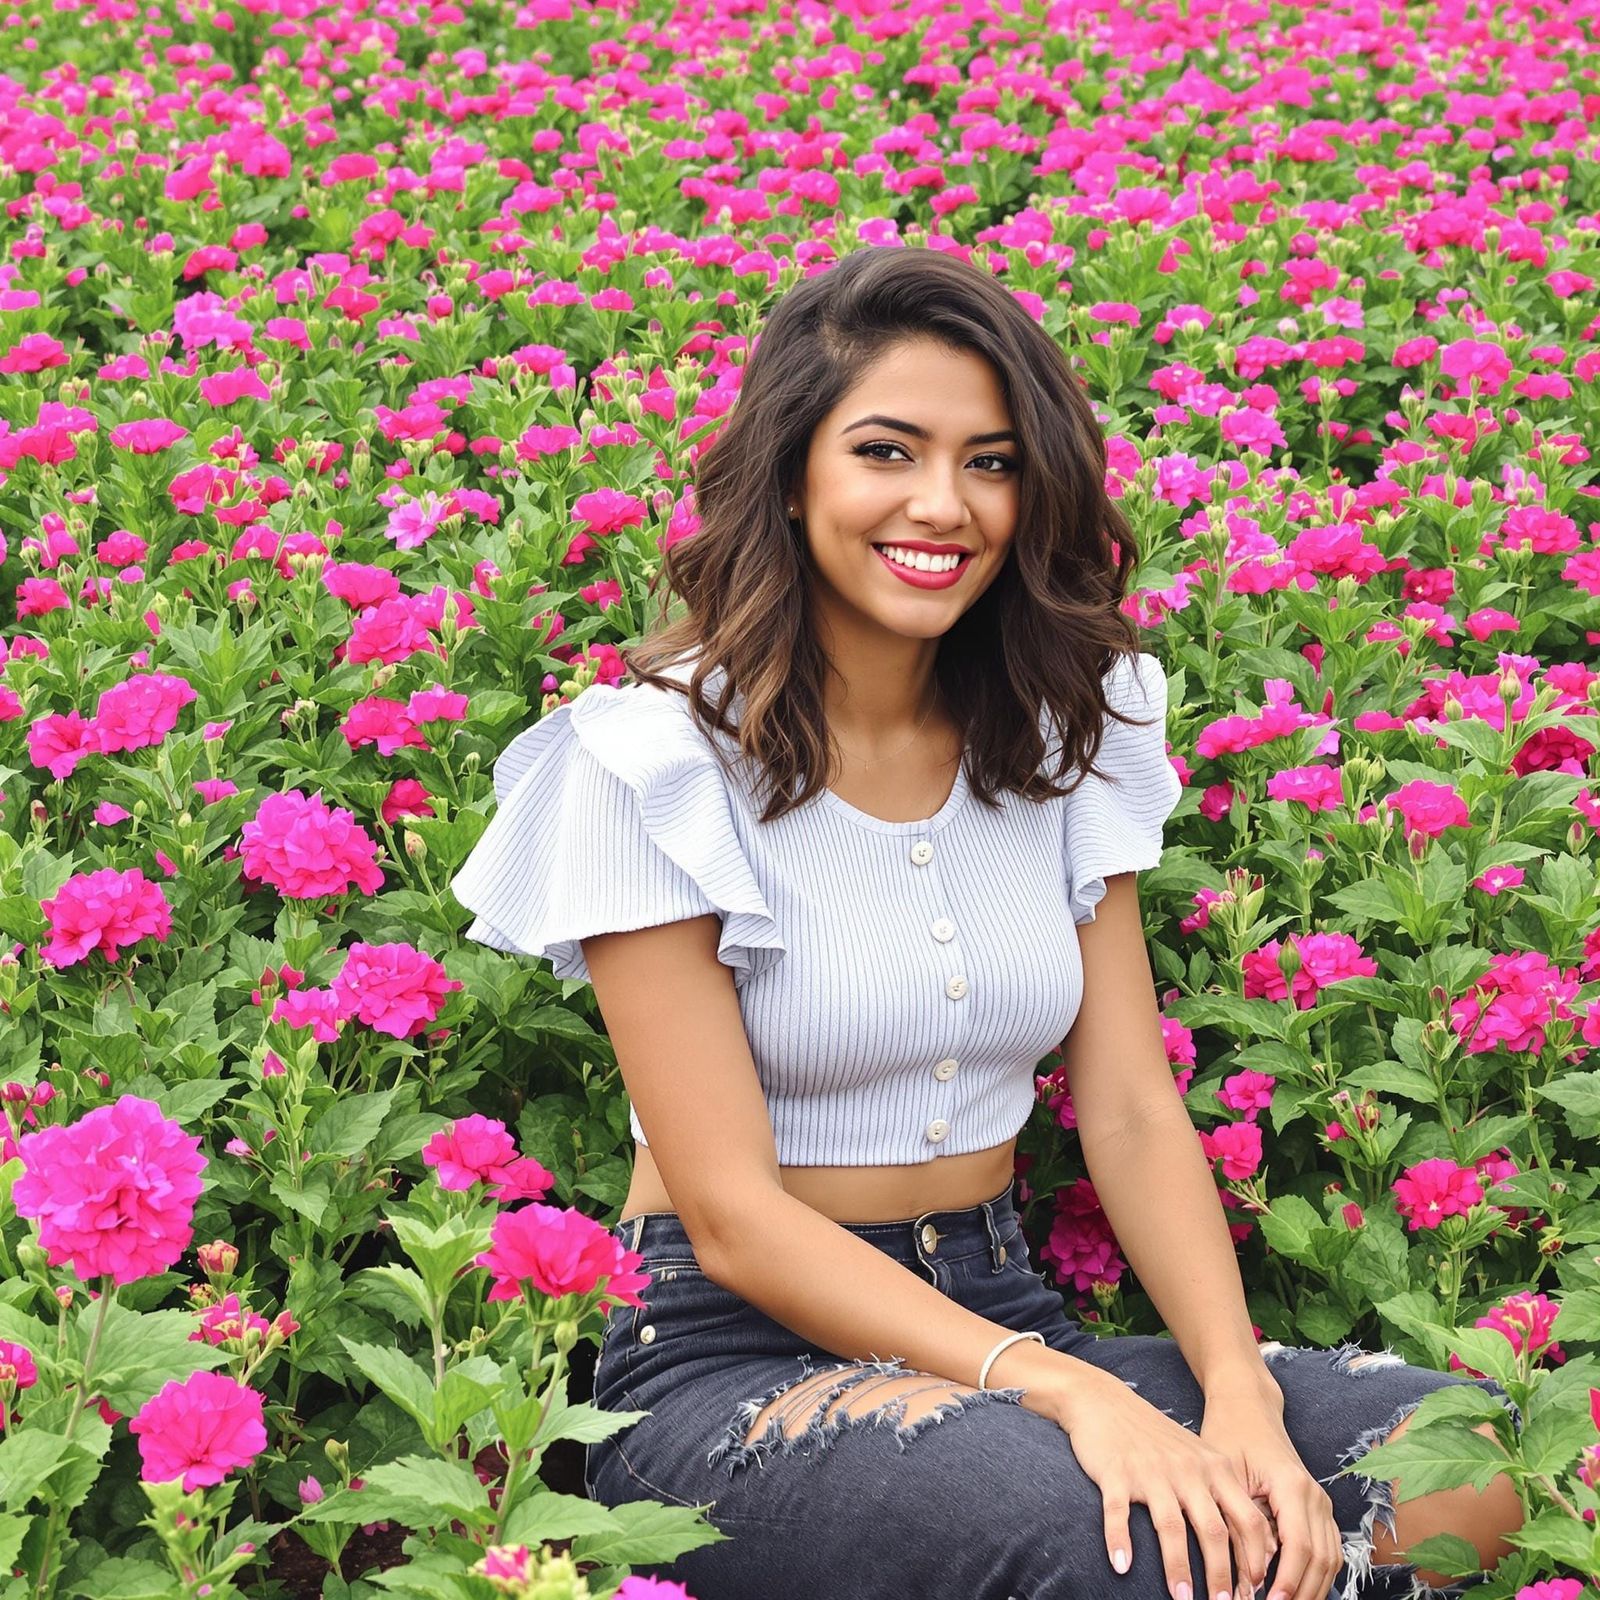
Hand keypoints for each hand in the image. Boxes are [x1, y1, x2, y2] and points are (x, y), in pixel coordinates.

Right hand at [1050, 1370, 1276, 1599]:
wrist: (1104, 1401)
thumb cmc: (1155, 1438)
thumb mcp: (1197, 1459)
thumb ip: (1220, 1495)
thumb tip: (1248, 1551)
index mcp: (1214, 1468)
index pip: (1247, 1521)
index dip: (1254, 1561)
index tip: (1253, 1592)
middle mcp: (1187, 1469)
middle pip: (1214, 1529)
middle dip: (1221, 1575)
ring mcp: (1151, 1471)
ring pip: (1171, 1527)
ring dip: (1178, 1569)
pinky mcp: (1116, 1472)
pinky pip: (1119, 1512)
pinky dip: (1120, 1540)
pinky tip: (1121, 1566)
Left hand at [1198, 1398, 1341, 1599]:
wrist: (1247, 1406)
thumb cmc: (1230, 1433)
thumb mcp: (1225, 1475)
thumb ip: (1239, 1524)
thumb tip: (1251, 1574)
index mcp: (1292, 1485)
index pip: (1299, 1545)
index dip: (1287, 1580)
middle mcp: (1315, 1495)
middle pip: (1320, 1559)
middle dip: (1301, 1592)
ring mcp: (1321, 1503)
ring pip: (1329, 1560)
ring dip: (1311, 1589)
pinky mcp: (1318, 1509)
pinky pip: (1327, 1551)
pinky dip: (1316, 1575)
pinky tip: (1297, 1592)